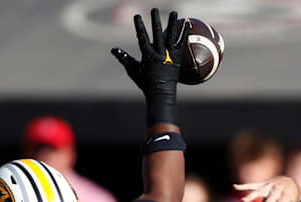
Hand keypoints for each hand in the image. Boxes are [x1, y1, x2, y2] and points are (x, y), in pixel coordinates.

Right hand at [111, 8, 188, 125]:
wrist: (161, 93)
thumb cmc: (145, 83)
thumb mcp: (133, 71)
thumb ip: (124, 58)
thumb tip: (114, 49)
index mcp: (148, 55)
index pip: (142, 37)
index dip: (139, 26)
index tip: (137, 16)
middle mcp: (160, 53)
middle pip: (157, 32)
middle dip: (155, 20)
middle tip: (154, 9)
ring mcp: (170, 55)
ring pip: (171, 35)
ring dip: (173, 23)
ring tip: (174, 12)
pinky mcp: (178, 57)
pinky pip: (181, 43)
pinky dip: (184, 33)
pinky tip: (186, 23)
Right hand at [234, 176, 300, 201]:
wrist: (289, 182)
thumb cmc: (290, 199)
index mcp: (286, 197)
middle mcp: (277, 190)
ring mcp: (269, 186)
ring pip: (259, 192)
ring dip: (251, 196)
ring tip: (243, 201)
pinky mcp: (262, 184)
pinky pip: (252, 185)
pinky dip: (243, 186)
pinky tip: (234, 187)